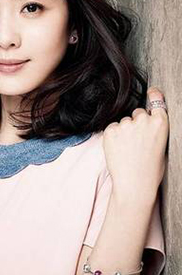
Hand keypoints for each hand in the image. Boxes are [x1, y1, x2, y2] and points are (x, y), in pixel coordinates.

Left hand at [103, 87, 168, 201]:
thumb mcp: (162, 145)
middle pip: (137, 113)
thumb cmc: (150, 169)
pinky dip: (113, 136)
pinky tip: (119, 149)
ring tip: (127, 149)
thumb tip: (147, 120)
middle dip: (136, 123)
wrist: (134, 183)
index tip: (151, 91)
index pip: (156, 100)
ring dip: (123, 131)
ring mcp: (125, 124)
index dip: (153, 95)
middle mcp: (143, 120)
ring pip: (123, 122)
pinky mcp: (111, 130)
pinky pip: (112, 128)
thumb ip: (154, 129)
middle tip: (136, 142)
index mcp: (161, 123)